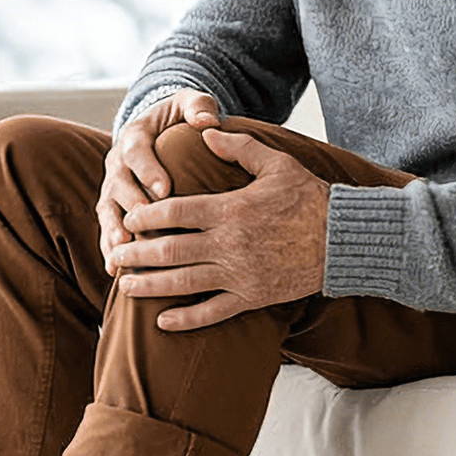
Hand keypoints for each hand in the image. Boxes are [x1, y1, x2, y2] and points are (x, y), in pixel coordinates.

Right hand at [98, 89, 221, 277]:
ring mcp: (112, 186)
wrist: (160, 128)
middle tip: (145, 223)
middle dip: (131, 204)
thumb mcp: (189, 103)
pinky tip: (115, 270)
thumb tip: (207, 120)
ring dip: (114, 231)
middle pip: (118, 184)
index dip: (148, 170)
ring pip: (108, 210)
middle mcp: (118, 162)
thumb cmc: (181, 117)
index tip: (165, 189)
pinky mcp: (113, 207)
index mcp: (135, 135)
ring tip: (123, 251)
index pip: (137, 151)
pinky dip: (109, 248)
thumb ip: (198, 106)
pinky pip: (107, 228)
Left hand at [110, 127, 330, 330]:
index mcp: (231, 209)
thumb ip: (238, 148)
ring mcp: (239, 274)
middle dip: (137, 253)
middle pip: (170, 250)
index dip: (146, 215)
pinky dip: (186, 319)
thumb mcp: (276, 163)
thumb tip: (206, 132)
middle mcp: (229, 244)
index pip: (175, 212)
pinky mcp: (252, 296)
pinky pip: (213, 312)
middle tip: (114, 254)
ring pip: (184, 283)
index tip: (129, 216)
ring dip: (151, 285)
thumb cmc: (309, 197)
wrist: (342, 239)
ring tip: (125, 285)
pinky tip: (162, 322)